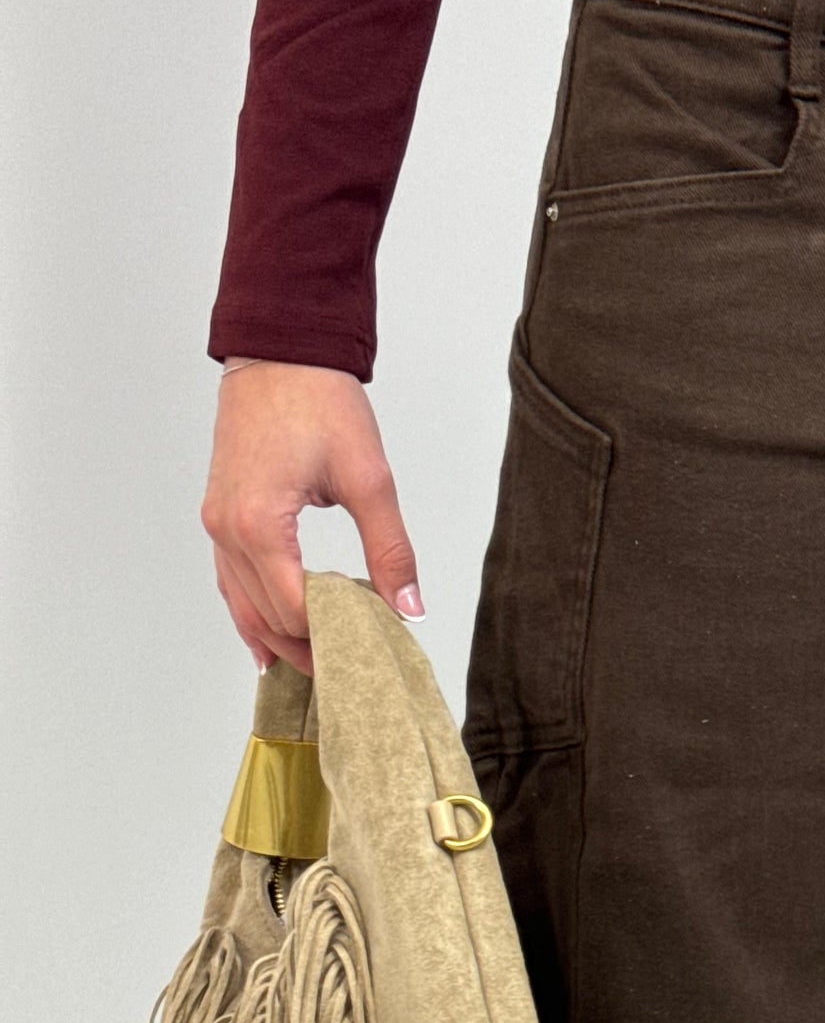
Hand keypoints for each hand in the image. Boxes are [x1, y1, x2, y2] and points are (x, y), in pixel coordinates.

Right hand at [201, 360, 422, 675]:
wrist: (280, 352)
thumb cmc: (320, 402)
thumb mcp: (370, 478)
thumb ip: (390, 550)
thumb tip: (409, 608)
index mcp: (260, 525)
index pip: (296, 610)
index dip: (334, 637)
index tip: (371, 652)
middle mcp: (227, 530)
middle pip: (267, 617)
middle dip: (308, 645)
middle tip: (352, 669)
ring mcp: (217, 523)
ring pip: (242, 605)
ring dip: (278, 638)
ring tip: (317, 667)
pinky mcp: (219, 515)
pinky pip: (230, 580)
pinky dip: (251, 613)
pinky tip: (268, 644)